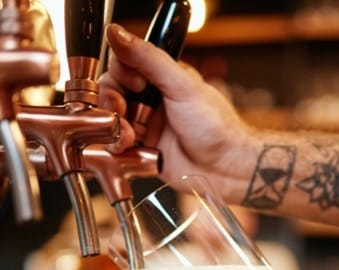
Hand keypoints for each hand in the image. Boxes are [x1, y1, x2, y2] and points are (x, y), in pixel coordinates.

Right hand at [98, 24, 255, 193]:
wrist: (227, 167)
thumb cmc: (216, 126)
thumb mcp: (181, 85)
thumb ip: (149, 59)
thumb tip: (118, 33)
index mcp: (161, 79)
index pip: (124, 65)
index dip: (121, 74)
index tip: (136, 84)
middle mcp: (151, 100)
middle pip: (112, 92)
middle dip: (113, 101)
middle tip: (124, 110)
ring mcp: (146, 126)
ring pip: (111, 119)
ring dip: (114, 126)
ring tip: (131, 135)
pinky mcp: (142, 151)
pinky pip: (116, 145)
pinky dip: (116, 145)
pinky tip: (129, 147)